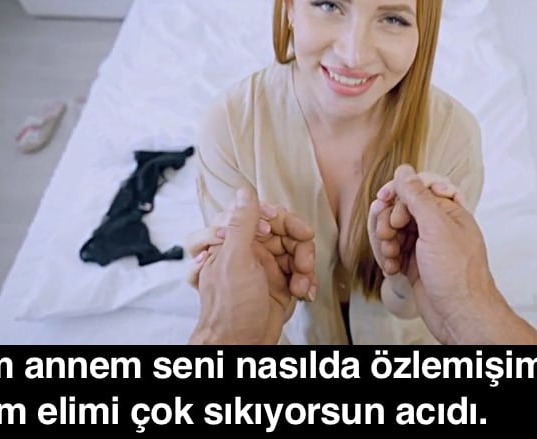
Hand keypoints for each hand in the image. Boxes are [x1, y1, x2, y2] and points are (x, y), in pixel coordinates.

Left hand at [188, 187, 315, 344]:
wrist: (240, 344)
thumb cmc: (230, 308)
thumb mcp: (236, 260)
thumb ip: (241, 224)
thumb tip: (243, 192)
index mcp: (234, 241)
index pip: (264, 216)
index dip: (284, 221)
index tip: (298, 232)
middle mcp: (250, 251)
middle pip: (285, 233)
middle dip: (299, 247)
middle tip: (303, 263)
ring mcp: (265, 268)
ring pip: (296, 252)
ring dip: (304, 267)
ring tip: (301, 285)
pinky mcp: (278, 284)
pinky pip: (300, 272)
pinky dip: (306, 281)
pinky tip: (304, 292)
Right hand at [368, 171, 461, 318]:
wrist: (460, 315)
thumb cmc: (457, 274)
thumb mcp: (436, 228)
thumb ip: (418, 197)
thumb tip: (404, 171)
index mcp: (449, 212)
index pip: (418, 190)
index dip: (399, 193)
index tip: (383, 199)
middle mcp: (438, 228)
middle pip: (403, 210)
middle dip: (390, 221)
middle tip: (388, 234)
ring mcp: (426, 248)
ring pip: (396, 233)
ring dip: (387, 242)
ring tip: (391, 255)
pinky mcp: (416, 267)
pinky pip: (395, 253)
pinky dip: (390, 259)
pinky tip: (393, 269)